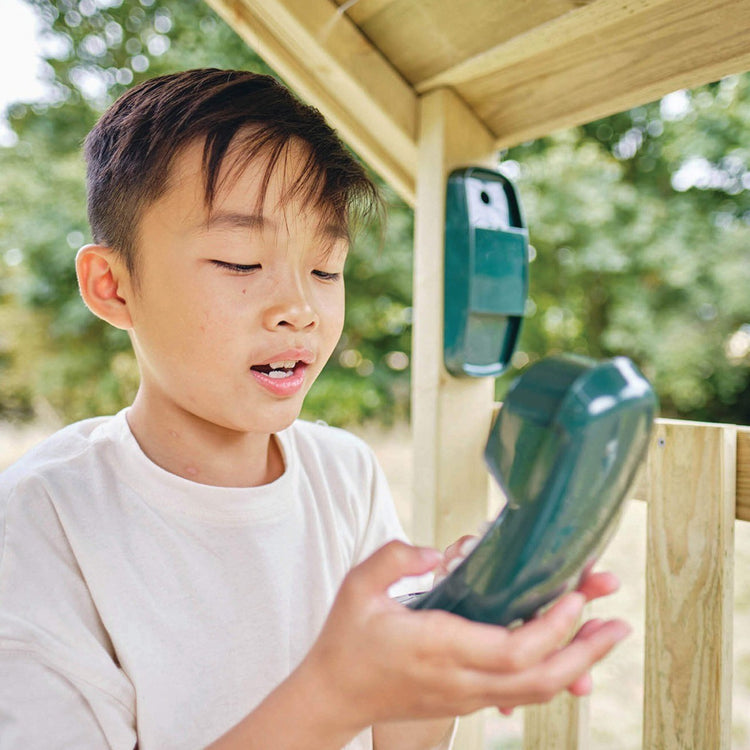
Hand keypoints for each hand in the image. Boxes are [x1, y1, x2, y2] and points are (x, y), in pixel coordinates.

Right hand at [295, 541, 629, 734]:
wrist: (333, 695)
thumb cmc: (345, 639)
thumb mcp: (358, 586)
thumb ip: (396, 559)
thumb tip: (441, 551)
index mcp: (437, 647)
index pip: (510, 650)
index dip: (552, 628)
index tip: (576, 598)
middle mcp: (459, 679)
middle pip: (538, 678)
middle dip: (585, 652)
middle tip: (618, 623)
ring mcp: (465, 697)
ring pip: (534, 692)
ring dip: (577, 665)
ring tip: (606, 636)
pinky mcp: (464, 701)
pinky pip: (519, 695)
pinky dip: (552, 678)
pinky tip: (571, 662)